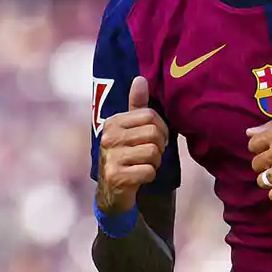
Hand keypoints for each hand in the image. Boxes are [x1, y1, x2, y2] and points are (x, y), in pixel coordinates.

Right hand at [97, 76, 168, 213]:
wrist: (111, 192)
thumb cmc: (125, 156)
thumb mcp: (130, 130)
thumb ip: (136, 106)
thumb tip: (140, 78)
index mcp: (113, 122)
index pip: (151, 116)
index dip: (161, 129)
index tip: (157, 139)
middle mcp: (109, 137)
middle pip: (154, 134)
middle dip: (159, 147)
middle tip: (151, 155)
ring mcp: (111, 157)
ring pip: (153, 153)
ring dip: (154, 162)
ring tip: (143, 165)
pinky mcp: (116, 176)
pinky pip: (149, 171)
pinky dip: (149, 176)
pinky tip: (139, 177)